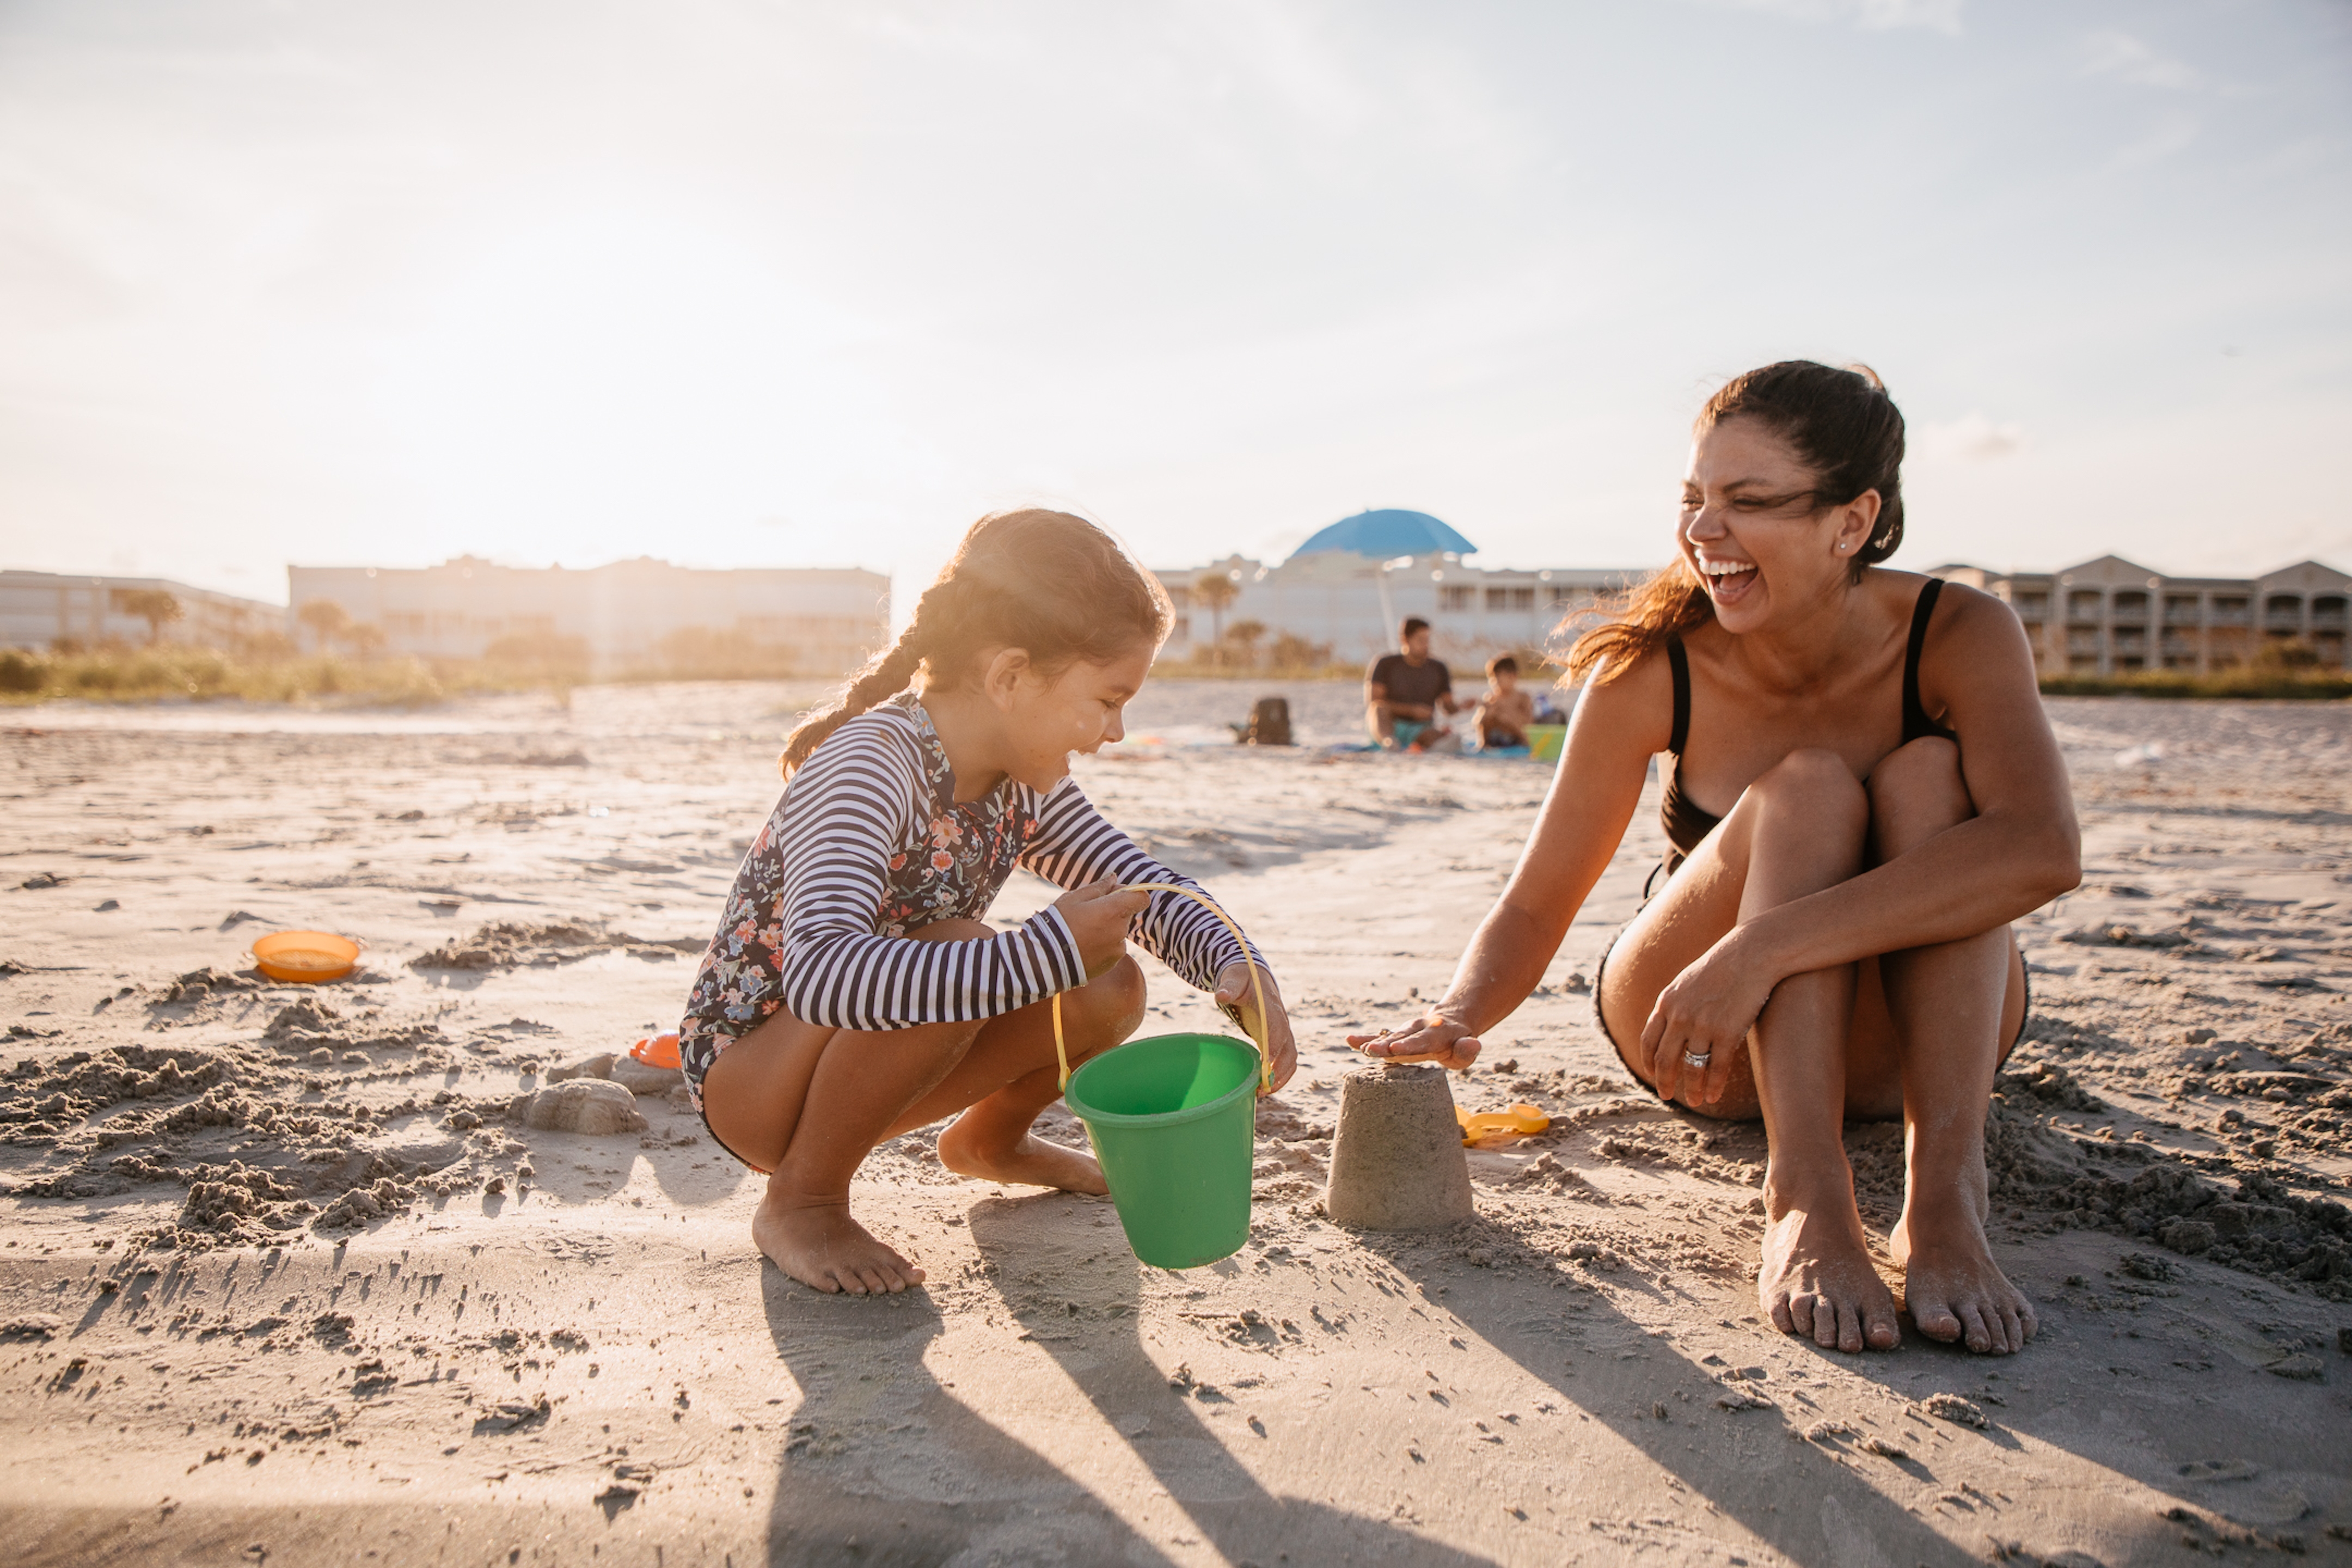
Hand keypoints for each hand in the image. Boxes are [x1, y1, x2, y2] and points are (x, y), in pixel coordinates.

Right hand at [1052, 876, 1150, 977]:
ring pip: (1119, 932)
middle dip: (1114, 911)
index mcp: (1113, 910)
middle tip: (1089, 913)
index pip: (1141, 898)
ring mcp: (1117, 949)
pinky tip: (1084, 945)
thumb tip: (1113, 877)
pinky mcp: (1112, 963)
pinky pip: (1114, 948)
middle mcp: (1120, 930)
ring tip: (1083, 932)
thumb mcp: (1074, 898)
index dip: (1131, 894)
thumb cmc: (1058, 923)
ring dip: (1108, 929)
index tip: (1116, 894)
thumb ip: (1098, 887)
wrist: (1047, 959)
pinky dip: (1104, 945)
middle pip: (1127, 914)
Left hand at [1214, 961, 1296, 1093]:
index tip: (1266, 1061)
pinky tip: (1266, 1086)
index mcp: (1270, 1005)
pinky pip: (1286, 1059)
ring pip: (1290, 1057)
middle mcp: (1280, 1020)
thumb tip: (1222, 995)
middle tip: (1263, 1086)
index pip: (1276, 1026)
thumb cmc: (1241, 978)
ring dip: (1281, 1076)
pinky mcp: (1278, 1039)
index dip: (1274, 1043)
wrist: (1253, 977)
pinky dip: (1280, 1074)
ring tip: (1264, 1092)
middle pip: (1288, 1047)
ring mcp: (1282, 1031)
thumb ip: (1229, 987)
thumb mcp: (1233, 979)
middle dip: (1279, 1068)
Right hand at [1346, 1013, 1480, 1070]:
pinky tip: (1350, 1041)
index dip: (1409, 1046)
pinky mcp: (1396, 1035)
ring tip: (1359, 1047)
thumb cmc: (1459, 1042)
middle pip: (1401, 1038)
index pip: (1423, 1041)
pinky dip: (1366, 1038)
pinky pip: (1380, 1036)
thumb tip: (1473, 1044)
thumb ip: (1468, 1049)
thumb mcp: (1468, 1048)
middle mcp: (1418, 1029)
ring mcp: (1405, 1031)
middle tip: (1372, 1050)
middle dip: (1386, 1044)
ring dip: (1374, 1042)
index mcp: (1437, 1034)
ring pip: (1388, 1036)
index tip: (1395, 1049)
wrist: (1449, 1020)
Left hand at [1638, 932, 1775, 1105]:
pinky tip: (1713, 1096)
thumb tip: (1670, 1029)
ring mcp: (1702, 1025)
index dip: (1648, 1061)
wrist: (1750, 954)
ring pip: (1691, 1068)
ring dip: (1691, 1089)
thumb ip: (1675, 1005)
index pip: (1648, 1040)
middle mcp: (1680, 1016)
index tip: (1651, 1074)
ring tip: (1694, 1101)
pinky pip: (1717, 1068)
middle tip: (1666, 1096)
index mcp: (1666, 1002)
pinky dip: (1713, 1085)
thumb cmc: (1722, 967)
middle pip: (1665, 1059)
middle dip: (1664, 1081)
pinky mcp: (1727, 1032)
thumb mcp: (1687, 982)